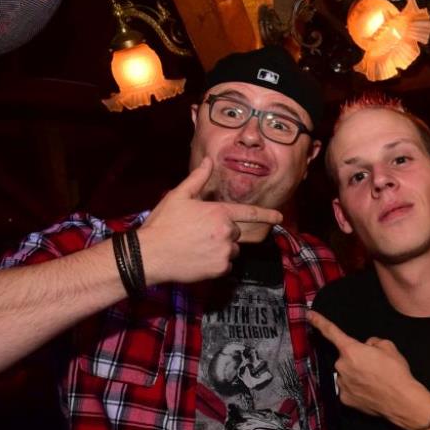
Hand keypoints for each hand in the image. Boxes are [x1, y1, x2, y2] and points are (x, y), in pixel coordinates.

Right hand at [138, 158, 283, 284]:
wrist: (150, 254)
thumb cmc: (163, 223)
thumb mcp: (179, 196)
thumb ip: (198, 179)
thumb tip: (209, 160)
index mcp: (219, 213)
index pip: (249, 213)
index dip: (267, 215)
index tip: (280, 217)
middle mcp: (226, 232)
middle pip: (235, 233)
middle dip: (223, 233)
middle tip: (199, 234)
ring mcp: (224, 252)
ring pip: (231, 250)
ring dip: (221, 249)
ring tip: (197, 247)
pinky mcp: (220, 269)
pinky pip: (226, 265)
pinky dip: (216, 264)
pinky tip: (198, 259)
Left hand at [308, 310, 423, 419]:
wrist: (401, 401)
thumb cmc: (396, 373)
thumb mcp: (389, 347)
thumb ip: (374, 342)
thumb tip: (368, 347)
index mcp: (351, 350)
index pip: (331, 332)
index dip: (319, 322)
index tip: (309, 315)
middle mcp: (342, 366)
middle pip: (346, 358)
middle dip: (357, 360)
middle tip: (374, 367)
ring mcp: (341, 384)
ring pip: (346, 374)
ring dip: (356, 375)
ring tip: (375, 382)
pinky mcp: (344, 399)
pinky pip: (347, 389)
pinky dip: (356, 389)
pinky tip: (369, 392)